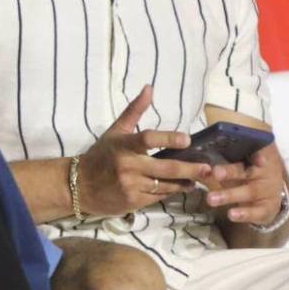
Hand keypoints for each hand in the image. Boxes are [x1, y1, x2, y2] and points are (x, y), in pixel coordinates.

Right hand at [76, 86, 211, 217]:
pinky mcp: (133, 202)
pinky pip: (158, 196)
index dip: (168, 139)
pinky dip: (170, 192)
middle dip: (190, 169)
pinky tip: (179, 187)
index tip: (187, 139)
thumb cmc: (100, 156)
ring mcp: (131, 185)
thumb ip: (134, 111)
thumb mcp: (114, 132)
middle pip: (166, 168)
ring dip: (184, 183)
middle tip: (209, 169)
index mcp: (123, 145)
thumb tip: (149, 88)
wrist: (79, 185)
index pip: (148, 139)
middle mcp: (128, 165)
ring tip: (198, 180)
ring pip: (166, 185)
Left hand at [203, 144, 285, 225]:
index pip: (252, 148)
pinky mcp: (267, 208)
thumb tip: (198, 144)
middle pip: (246, 170)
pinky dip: (244, 214)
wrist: (270, 194)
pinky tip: (231, 214)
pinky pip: (257, 211)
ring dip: (229, 195)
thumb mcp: (238, 158)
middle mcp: (263, 171)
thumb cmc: (247, 170)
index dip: (248, 148)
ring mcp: (267, 190)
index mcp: (255, 154)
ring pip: (249, 192)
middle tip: (215, 173)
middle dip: (230, 171)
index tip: (238, 147)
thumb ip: (221, 151)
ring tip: (211, 199)